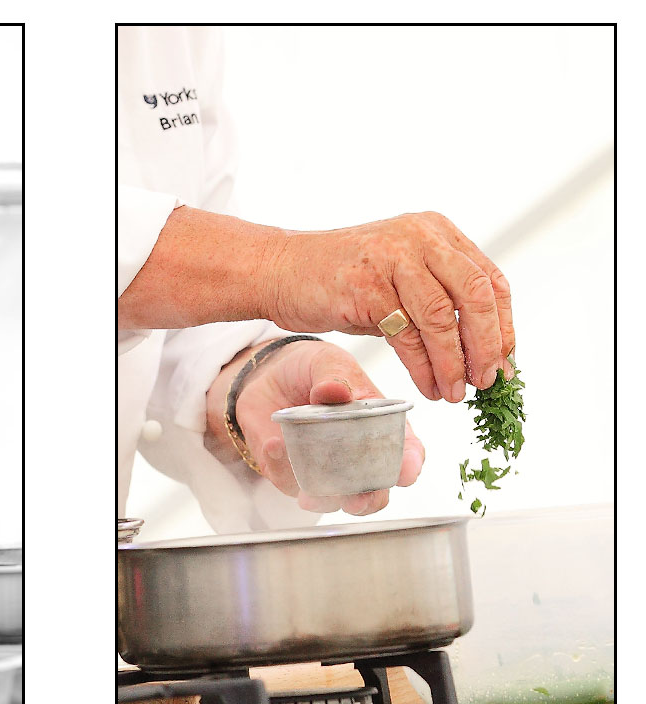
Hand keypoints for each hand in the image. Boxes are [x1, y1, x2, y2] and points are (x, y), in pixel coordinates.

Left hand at [206, 339, 424, 515]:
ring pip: (330, 500)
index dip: (409, 466)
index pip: (405, 452)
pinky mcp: (290, 474)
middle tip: (359, 498)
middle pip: (373, 492)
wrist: (268, 375)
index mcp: (379, 427)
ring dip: (322, 498)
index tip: (406, 474)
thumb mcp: (327, 361)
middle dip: (369, 500)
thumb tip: (334, 391)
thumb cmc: (311, 369)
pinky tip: (274, 444)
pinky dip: (282, 466)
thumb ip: (333, 374)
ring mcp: (323, 470)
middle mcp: (355, 457)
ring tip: (310, 489)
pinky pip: (287, 481)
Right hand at [269, 212, 514, 401]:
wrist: (278, 270)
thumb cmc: (338, 281)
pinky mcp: (366, 284)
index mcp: (435, 231)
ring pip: (444, 317)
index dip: (504, 325)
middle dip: (487, 345)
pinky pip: (407, 334)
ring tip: (454, 393)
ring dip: (454, 363)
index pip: (490, 279)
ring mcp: (392, 257)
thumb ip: (436, 302)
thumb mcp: (397, 279)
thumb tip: (480, 351)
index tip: (503, 362)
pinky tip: (427, 386)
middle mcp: (419, 237)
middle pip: (476, 294)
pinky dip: (423, 366)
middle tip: (487, 381)